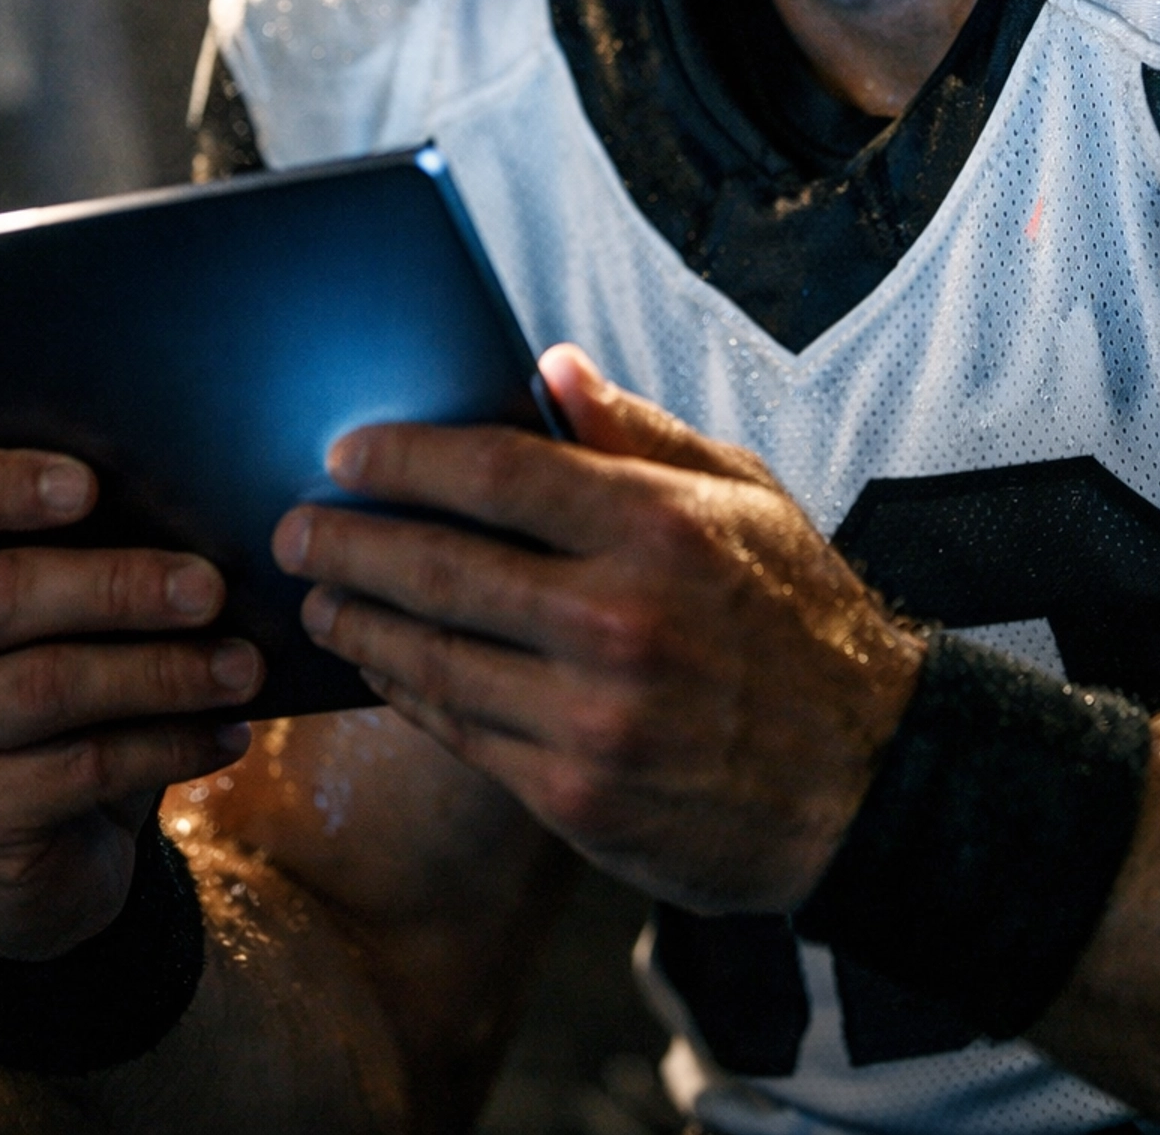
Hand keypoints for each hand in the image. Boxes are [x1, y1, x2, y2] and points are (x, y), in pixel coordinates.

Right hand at [0, 449, 261, 957]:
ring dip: (163, 673)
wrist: (20, 829)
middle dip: (121, 586)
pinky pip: (78, 769)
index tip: (90, 483)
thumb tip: (198, 504)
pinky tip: (226, 734)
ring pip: (48, 685)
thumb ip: (88, 542)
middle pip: (2, 593)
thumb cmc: (49, 666)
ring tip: (243, 667)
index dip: (4, 486)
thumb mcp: (52, 599)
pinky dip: (168, 746)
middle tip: (211, 588)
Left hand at [272, 347, 922, 911]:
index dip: (406, 458)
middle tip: (294, 526)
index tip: (347, 451)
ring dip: (359, 621)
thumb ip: (637, 433)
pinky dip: (405, 692)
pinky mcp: (577, 794)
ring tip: (319, 596)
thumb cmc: (800, 619)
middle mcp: (619, 619)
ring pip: (435, 657)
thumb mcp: (744, 496)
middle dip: (350, 541)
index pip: (496, 474)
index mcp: (658, 527)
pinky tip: (378, 666)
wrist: (865, 781)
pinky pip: (461, 732)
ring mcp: (593, 715)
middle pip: (442, 567)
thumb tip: (549, 366)